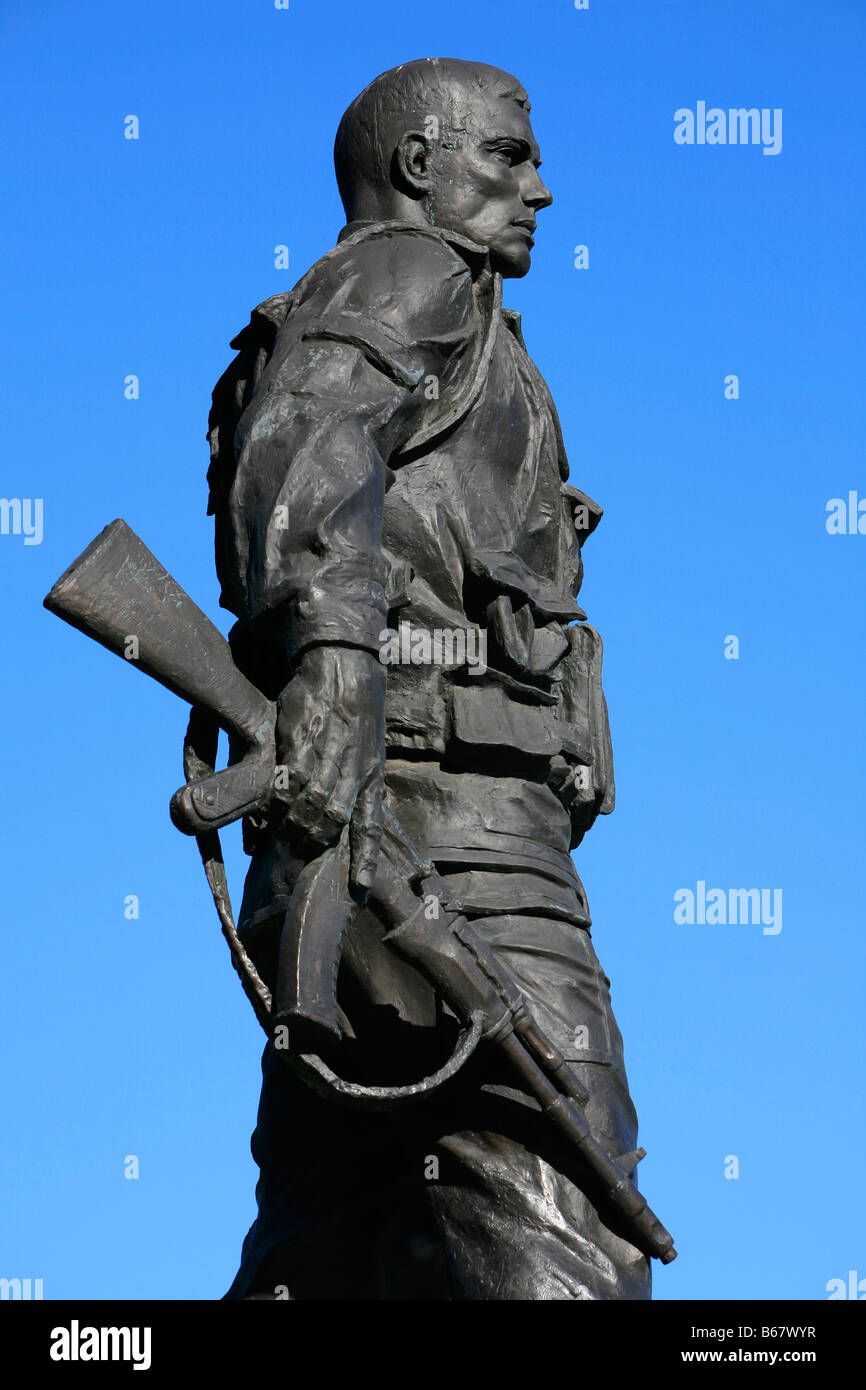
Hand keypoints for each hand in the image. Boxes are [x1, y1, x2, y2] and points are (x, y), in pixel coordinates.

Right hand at [273, 645, 385, 888]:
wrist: (341, 659)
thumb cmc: (356, 703)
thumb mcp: (371, 742)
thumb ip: (361, 775)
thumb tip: (346, 810)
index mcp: (373, 769)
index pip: (371, 822)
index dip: (366, 857)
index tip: (360, 888)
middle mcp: (354, 763)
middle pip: (335, 817)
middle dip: (315, 838)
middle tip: (298, 847)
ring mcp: (328, 750)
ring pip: (310, 800)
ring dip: (293, 820)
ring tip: (280, 831)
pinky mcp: (302, 735)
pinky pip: (288, 775)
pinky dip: (278, 794)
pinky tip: (269, 802)